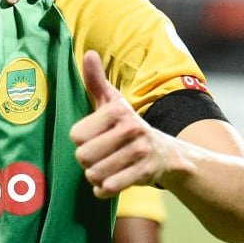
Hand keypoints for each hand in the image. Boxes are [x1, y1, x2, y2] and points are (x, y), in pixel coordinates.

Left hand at [70, 50, 178, 197]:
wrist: (167, 153)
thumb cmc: (127, 125)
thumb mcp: (113, 101)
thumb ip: (96, 80)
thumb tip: (88, 53)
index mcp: (118, 111)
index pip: (76, 135)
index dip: (80, 140)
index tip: (93, 137)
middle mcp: (131, 129)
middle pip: (82, 156)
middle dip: (86, 160)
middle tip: (99, 155)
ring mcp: (139, 152)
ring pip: (94, 174)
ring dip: (94, 175)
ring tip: (105, 167)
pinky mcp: (144, 174)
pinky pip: (108, 188)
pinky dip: (103, 189)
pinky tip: (110, 181)